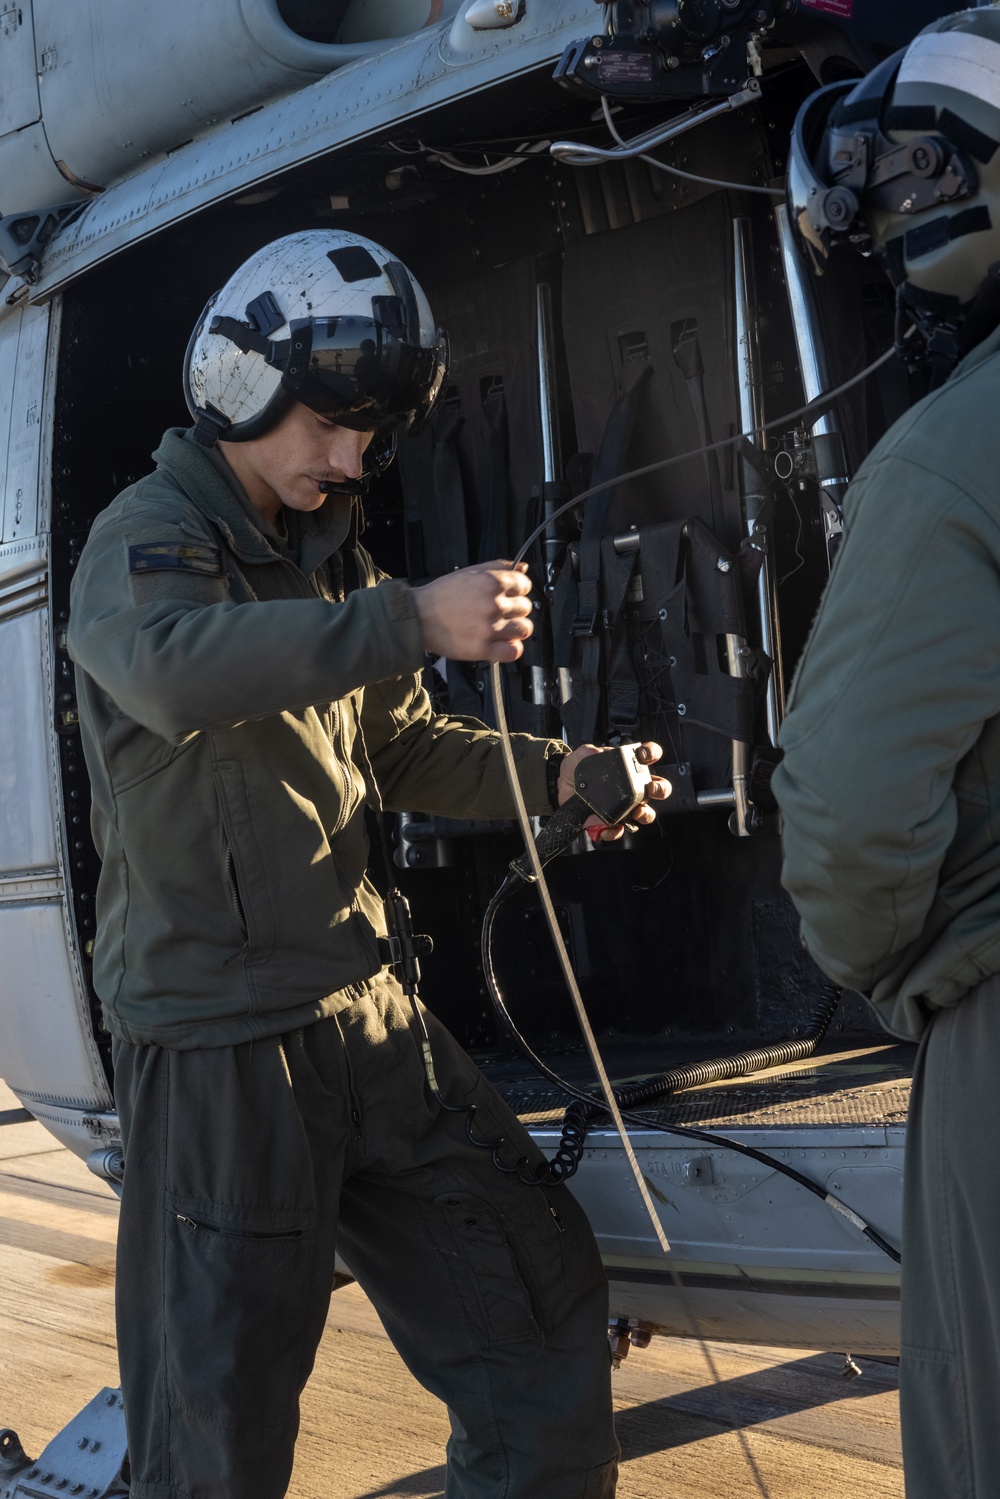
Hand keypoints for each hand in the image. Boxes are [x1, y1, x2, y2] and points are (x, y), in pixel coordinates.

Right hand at [412, 561, 533, 662]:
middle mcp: (493, 605)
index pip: (524, 585)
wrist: (418, 618)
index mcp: (491, 583)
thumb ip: (498, 567)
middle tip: (502, 612)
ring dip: (516, 628)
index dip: (519, 589)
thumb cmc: (440, 597)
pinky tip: (501, 643)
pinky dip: (511, 648)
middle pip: (525, 607)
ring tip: (503, 628)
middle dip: (516, 609)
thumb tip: (523, 568)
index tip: (512, 594)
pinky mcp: (483, 649)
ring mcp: (490, 628)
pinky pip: (514, 652)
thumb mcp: (469, 572)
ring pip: (524, 629)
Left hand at [557, 742, 671, 842]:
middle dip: (660, 789)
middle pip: (658, 788)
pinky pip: (620, 829)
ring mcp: (625, 806)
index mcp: (627, 767)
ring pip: (646, 813)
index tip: (643, 756)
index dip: (652, 753)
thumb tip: (597, 752)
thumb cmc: (575, 772)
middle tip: (650, 789)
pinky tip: (607, 827)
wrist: (559, 791)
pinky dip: (615, 831)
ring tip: (636, 812)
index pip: (648, 756)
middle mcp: (632, 787)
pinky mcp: (612, 821)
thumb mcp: (578, 756)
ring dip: (645, 814)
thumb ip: (586, 751)